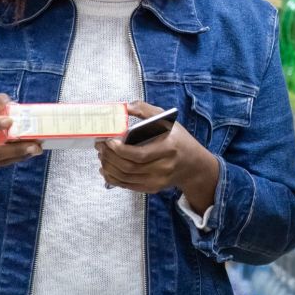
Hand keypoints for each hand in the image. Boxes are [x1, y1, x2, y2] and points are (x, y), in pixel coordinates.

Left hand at [96, 101, 218, 210]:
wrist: (194, 165)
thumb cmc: (178, 140)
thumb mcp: (168, 120)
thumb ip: (146, 110)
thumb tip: (124, 107)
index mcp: (169, 148)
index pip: (139, 154)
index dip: (120, 150)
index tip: (108, 141)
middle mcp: (164, 167)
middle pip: (129, 167)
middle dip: (110, 156)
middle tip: (100, 145)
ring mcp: (158, 180)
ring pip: (126, 177)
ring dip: (109, 167)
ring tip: (102, 155)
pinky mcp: (152, 188)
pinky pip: (128, 186)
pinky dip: (113, 178)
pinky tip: (106, 169)